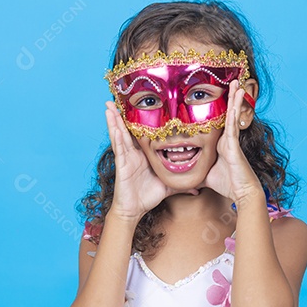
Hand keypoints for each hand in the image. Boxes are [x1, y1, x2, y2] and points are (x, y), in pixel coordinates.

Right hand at [104, 102, 187, 219]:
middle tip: (120, 96)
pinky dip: (114, 131)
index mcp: (143, 155)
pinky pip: (118, 144)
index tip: (142, 105)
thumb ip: (182, 184)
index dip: (140, 120)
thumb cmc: (148, 196)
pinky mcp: (121, 161)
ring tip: (109, 104)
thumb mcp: (168, 185)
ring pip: (120, 133)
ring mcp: (126, 156)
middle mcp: (133, 152)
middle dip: (123, 114)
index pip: (142, 133)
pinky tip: (111, 120)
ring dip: (114, 118)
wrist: (134, 210)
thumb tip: (197, 188)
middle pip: (128, 129)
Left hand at [202, 79, 263, 202]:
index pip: (218, 123)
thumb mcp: (204, 174)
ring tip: (236, 83)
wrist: (241, 193)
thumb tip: (181, 173)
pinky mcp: (234, 144)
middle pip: (227, 114)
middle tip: (231, 82)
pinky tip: (236, 99)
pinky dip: (234, 111)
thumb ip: (195, 170)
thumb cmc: (225, 184)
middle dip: (229, 98)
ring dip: (234, 99)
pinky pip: (232, 124)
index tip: (215, 97)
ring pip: (232, 115)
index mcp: (220, 144)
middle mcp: (227, 139)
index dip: (219, 109)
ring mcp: (231, 140)